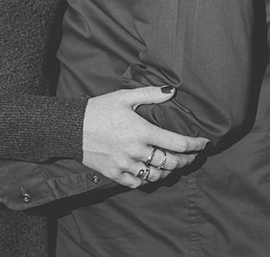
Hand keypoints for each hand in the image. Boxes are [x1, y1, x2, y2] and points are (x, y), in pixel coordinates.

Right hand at [83, 86, 208, 187]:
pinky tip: (150, 171)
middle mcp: (137, 151)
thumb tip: (172, 91)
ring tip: (172, 165)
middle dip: (187, 161)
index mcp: (142, 131)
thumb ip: (149, 94)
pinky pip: (138, 182)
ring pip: (157, 175)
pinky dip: (147, 179)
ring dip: (169, 172)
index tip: (204, 143)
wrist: (69, 127)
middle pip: (172, 163)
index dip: (196, 145)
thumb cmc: (97, 109)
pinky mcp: (115, 174)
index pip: (178, 143)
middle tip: (192, 156)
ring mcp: (126, 165)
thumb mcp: (122, 97)